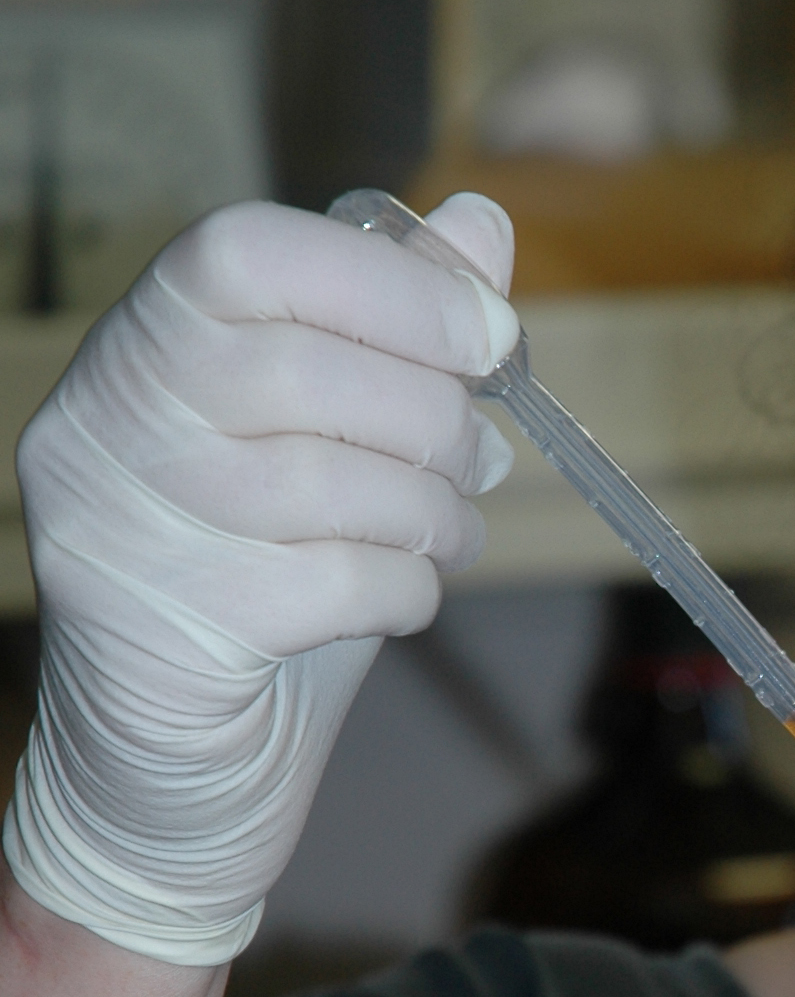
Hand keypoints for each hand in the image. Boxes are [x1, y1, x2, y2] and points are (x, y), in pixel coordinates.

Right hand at [3, 195, 519, 964]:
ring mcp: (116, 527)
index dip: (392, 284)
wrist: (178, 773)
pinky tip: (403, 599)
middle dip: (431, 419)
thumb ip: (400, 329)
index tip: (490, 335)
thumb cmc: (268, 583)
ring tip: (447, 535)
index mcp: (142, 342)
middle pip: (298, 368)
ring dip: (430, 513)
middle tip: (475, 466)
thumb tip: (483, 223)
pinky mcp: (159, 630)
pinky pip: (333, 582)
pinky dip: (405, 591)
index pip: (246, 252)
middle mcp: (102, 420)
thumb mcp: (341, 441)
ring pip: (325, 480)